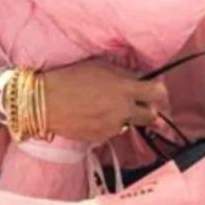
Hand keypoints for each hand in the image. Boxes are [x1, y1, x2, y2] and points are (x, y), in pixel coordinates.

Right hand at [42, 59, 169, 143]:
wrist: (44, 102)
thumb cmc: (70, 78)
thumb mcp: (100, 66)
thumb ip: (124, 75)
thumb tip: (140, 80)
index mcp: (124, 89)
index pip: (157, 93)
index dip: (160, 92)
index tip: (157, 92)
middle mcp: (123, 110)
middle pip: (151, 116)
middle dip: (149, 110)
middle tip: (143, 105)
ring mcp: (112, 126)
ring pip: (130, 124)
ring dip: (126, 117)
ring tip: (106, 106)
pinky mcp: (101, 138)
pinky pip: (113, 131)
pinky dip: (110, 124)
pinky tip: (94, 115)